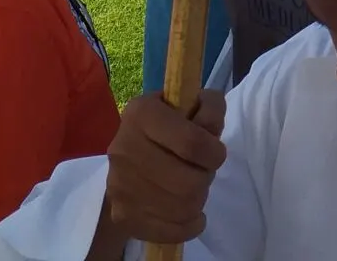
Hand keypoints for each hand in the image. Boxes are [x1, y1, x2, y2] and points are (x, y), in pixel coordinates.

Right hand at [102, 90, 227, 245]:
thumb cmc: (168, 128)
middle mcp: (124, 148)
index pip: (192, 143)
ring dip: (198, 200)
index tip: (216, 154)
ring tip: (194, 188)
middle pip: (188, 183)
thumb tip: (212, 124)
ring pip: (182, 208)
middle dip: (205, 178)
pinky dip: (190, 226)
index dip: (214, 153)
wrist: (129, 159)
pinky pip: (170, 232)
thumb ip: (209, 107)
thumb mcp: (189, 106)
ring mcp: (120, 185)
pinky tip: (192, 214)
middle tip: (202, 171)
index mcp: (141, 113)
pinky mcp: (123, 215)